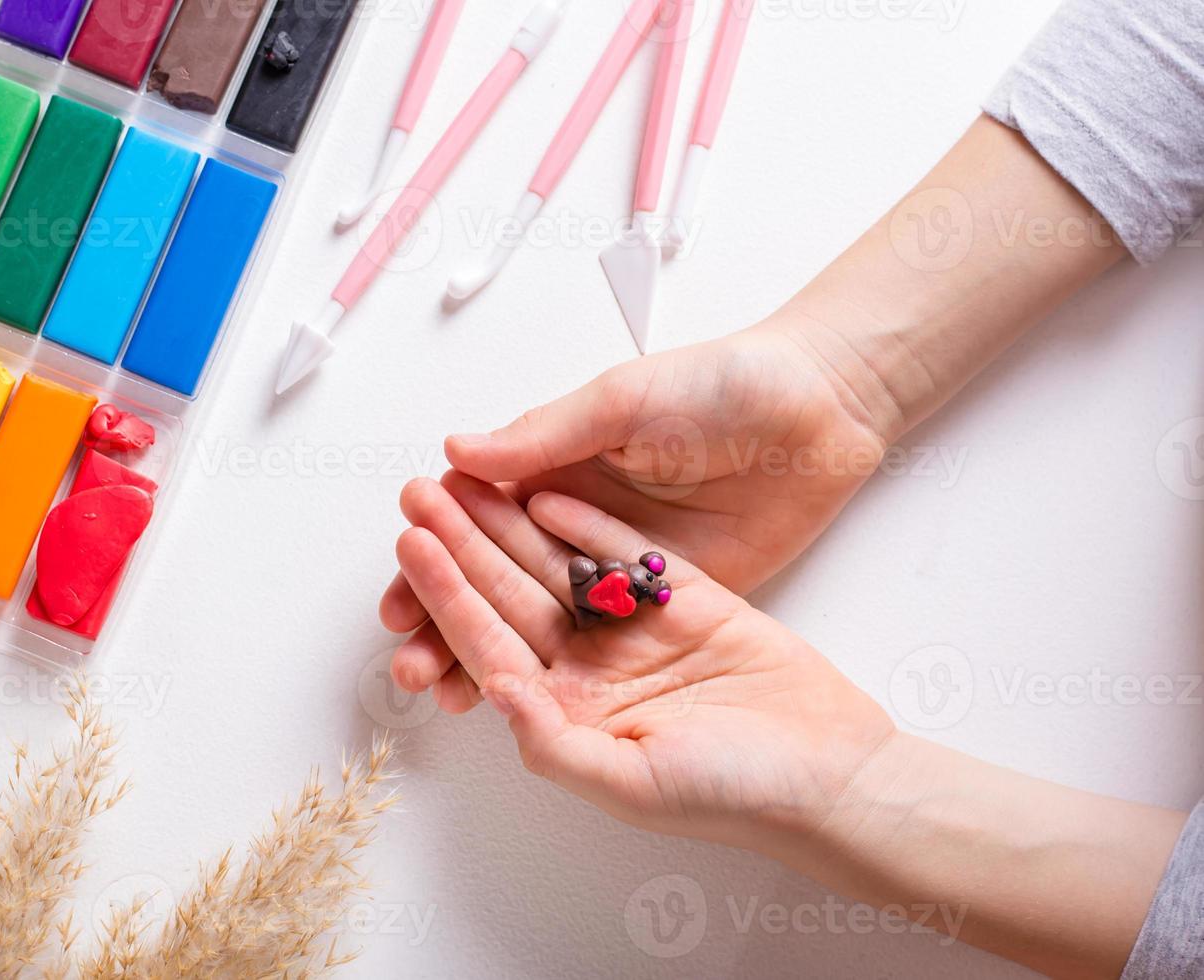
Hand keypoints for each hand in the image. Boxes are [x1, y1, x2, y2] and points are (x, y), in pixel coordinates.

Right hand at [383, 315, 900, 707]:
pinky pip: (596, 643)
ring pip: (532, 623)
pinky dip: (553, 673)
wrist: (819, 414)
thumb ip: (545, 436)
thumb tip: (457, 451)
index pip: (471, 521)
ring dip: (482, 656)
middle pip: (491, 582)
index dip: (432, 560)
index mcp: (552, 467)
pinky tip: (510, 701)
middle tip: (410, 662)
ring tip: (442, 692)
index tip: (400, 594)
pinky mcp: (660, 604)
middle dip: (443, 621)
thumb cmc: (719, 385)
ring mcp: (613, 570)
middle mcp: (570, 524)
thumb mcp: (624, 401)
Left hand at [387, 473, 894, 845]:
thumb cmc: (731, 794)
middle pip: (509, 593)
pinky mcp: (683, 596)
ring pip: (556, 565)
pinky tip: (544, 487)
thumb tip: (495, 689)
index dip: (445, 593)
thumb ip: (554, 740)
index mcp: (565, 711)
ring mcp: (633, 627)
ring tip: (468, 475)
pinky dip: (585, 521)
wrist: (831, 770)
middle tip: (418, 490)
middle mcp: (588, 666)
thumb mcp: (631, 783)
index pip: (488, 644)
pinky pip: (623, 552)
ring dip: (511, 522)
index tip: (410, 543)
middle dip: (462, 542)